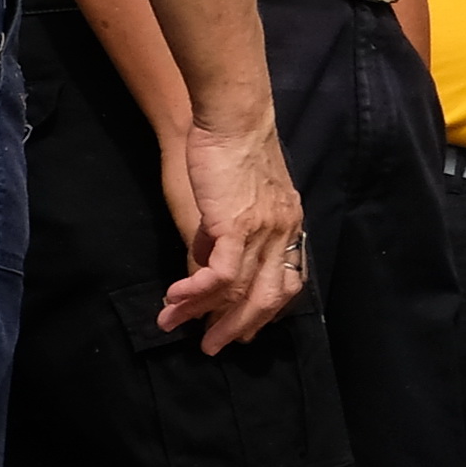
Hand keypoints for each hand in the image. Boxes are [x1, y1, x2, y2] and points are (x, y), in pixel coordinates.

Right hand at [163, 119, 307, 353]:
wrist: (234, 120)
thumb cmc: (232, 150)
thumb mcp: (236, 196)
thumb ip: (225, 229)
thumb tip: (204, 253)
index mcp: (290, 226)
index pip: (288, 280)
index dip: (268, 309)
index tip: (247, 329)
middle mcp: (284, 233)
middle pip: (269, 296)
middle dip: (239, 326)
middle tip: (214, 346)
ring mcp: (264, 232)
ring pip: (240, 290)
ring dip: (205, 314)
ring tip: (178, 328)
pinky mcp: (237, 226)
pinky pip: (220, 274)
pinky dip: (196, 292)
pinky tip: (175, 300)